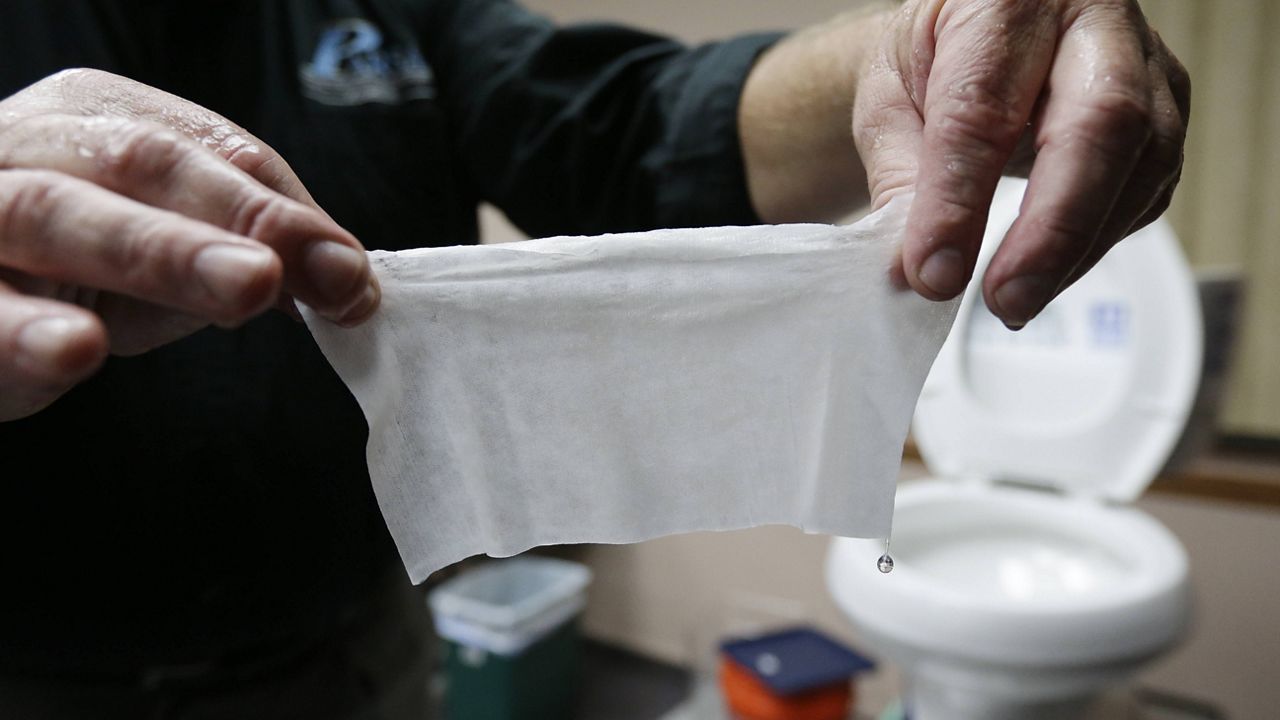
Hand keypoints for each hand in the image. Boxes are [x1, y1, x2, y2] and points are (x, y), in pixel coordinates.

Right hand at [0, 68, 378, 420]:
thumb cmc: (67, 263)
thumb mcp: (164, 247)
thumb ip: (246, 253)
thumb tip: (347, 283)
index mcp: (99, 117)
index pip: (212, 150)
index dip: (288, 212)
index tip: (351, 276)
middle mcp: (32, 145)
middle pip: (140, 163)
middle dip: (237, 216)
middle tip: (303, 270)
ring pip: (54, 214)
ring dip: (157, 251)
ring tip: (245, 285)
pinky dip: (26, 333)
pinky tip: (75, 348)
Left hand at [855, 0, 1188, 327]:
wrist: (979, 33)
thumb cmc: (934, 57)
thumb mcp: (888, 100)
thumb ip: (901, 177)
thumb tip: (918, 269)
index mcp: (1006, 0)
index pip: (984, 108)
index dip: (959, 200)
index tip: (934, 271)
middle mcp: (1093, 20)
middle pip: (1101, 124)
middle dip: (1053, 229)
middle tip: (1005, 300)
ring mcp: (1145, 65)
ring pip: (1143, 163)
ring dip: (1077, 249)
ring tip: (1017, 300)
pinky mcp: (1164, 116)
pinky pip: (1147, 190)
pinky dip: (1096, 243)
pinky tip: (1050, 270)